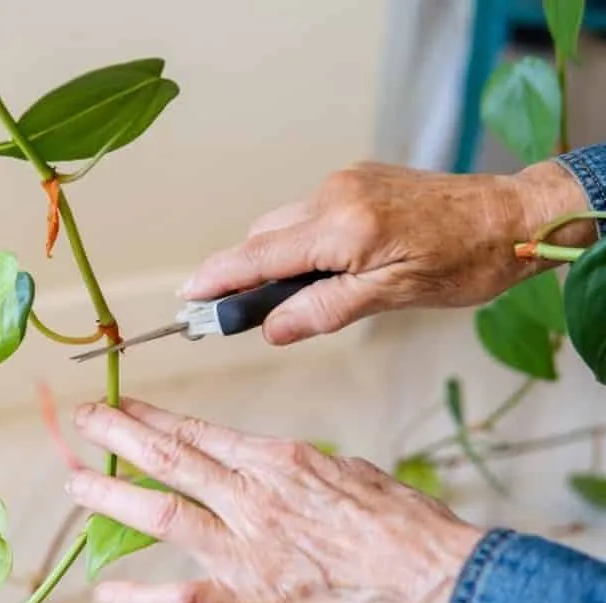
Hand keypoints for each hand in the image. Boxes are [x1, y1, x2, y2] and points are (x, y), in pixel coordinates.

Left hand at [66, 397, 484, 602]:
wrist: (443, 585)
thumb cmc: (408, 530)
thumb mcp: (352, 474)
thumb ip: (302, 469)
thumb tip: (276, 464)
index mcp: (277, 462)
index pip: (198, 432)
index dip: (152, 418)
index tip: (122, 407)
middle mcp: (252, 497)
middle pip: (169, 458)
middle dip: (118, 436)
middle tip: (84, 422)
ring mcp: (248, 549)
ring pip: (162, 513)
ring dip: (111, 497)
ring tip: (76, 483)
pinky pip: (183, 598)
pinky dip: (140, 597)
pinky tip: (106, 593)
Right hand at [178, 160, 596, 345]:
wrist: (512, 216)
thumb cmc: (466, 263)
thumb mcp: (395, 297)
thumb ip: (326, 309)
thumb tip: (271, 328)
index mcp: (343, 228)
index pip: (260, 255)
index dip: (218, 277)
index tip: (186, 296)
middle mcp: (335, 195)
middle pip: (264, 237)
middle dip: (245, 272)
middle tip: (238, 314)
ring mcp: (345, 182)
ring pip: (285, 224)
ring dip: (278, 257)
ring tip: (300, 294)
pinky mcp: (357, 178)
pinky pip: (310, 213)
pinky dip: (304, 240)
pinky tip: (328, 264)